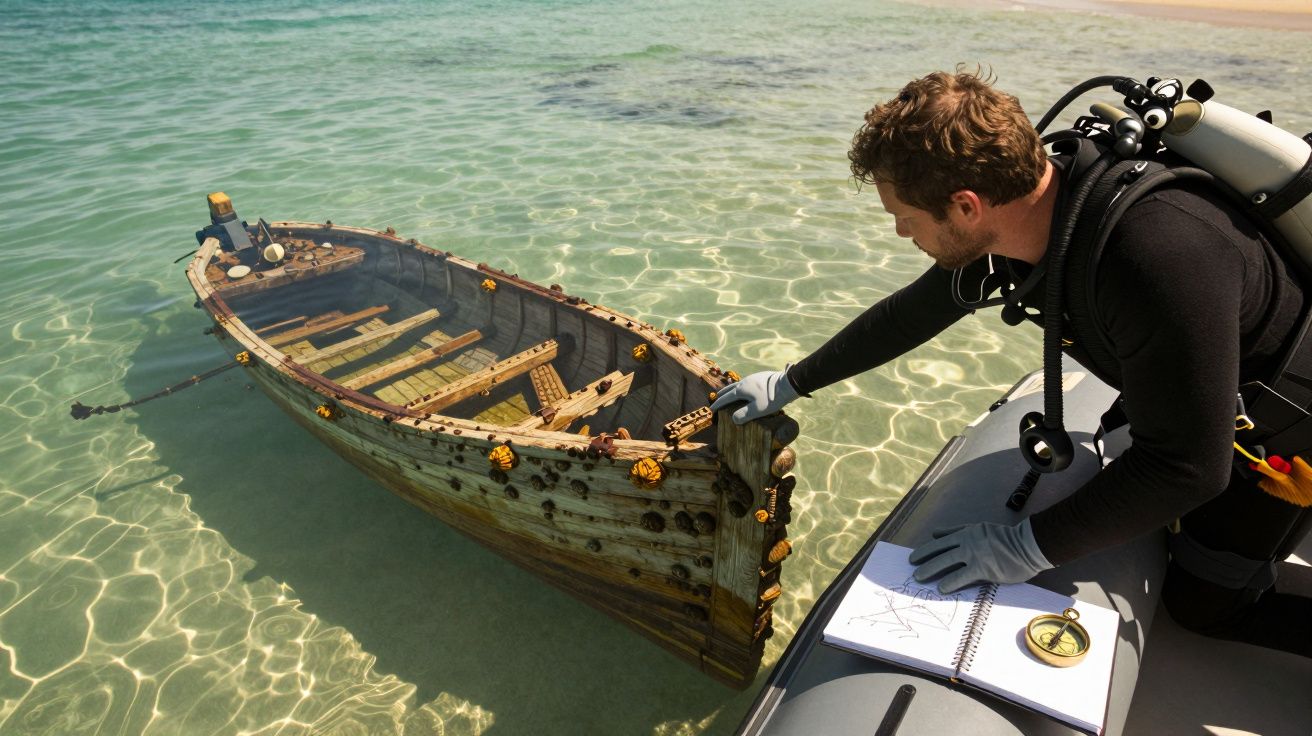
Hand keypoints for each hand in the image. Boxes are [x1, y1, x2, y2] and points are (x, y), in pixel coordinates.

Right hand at [709, 369, 799, 424]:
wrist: (787, 384)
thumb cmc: (771, 399)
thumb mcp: (757, 410)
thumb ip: (744, 415)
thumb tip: (733, 419)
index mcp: (741, 390)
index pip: (726, 398)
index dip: (718, 404)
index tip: (711, 409)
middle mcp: (744, 382)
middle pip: (730, 388)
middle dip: (723, 394)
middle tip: (716, 398)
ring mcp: (753, 378)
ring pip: (738, 384)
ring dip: (732, 389)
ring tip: (730, 392)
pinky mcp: (761, 377)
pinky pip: (746, 382)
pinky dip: (741, 387)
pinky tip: (747, 389)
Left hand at [908, 519, 1052, 593]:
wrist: (1028, 545)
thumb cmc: (1006, 538)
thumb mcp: (978, 528)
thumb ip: (956, 530)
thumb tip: (935, 533)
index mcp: (966, 532)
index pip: (940, 541)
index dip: (925, 549)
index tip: (914, 557)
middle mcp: (967, 541)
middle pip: (938, 550)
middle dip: (922, 559)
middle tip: (911, 567)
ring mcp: (974, 554)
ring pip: (945, 561)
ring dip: (930, 570)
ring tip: (919, 577)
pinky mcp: (983, 568)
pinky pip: (961, 576)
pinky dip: (949, 582)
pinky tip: (941, 588)